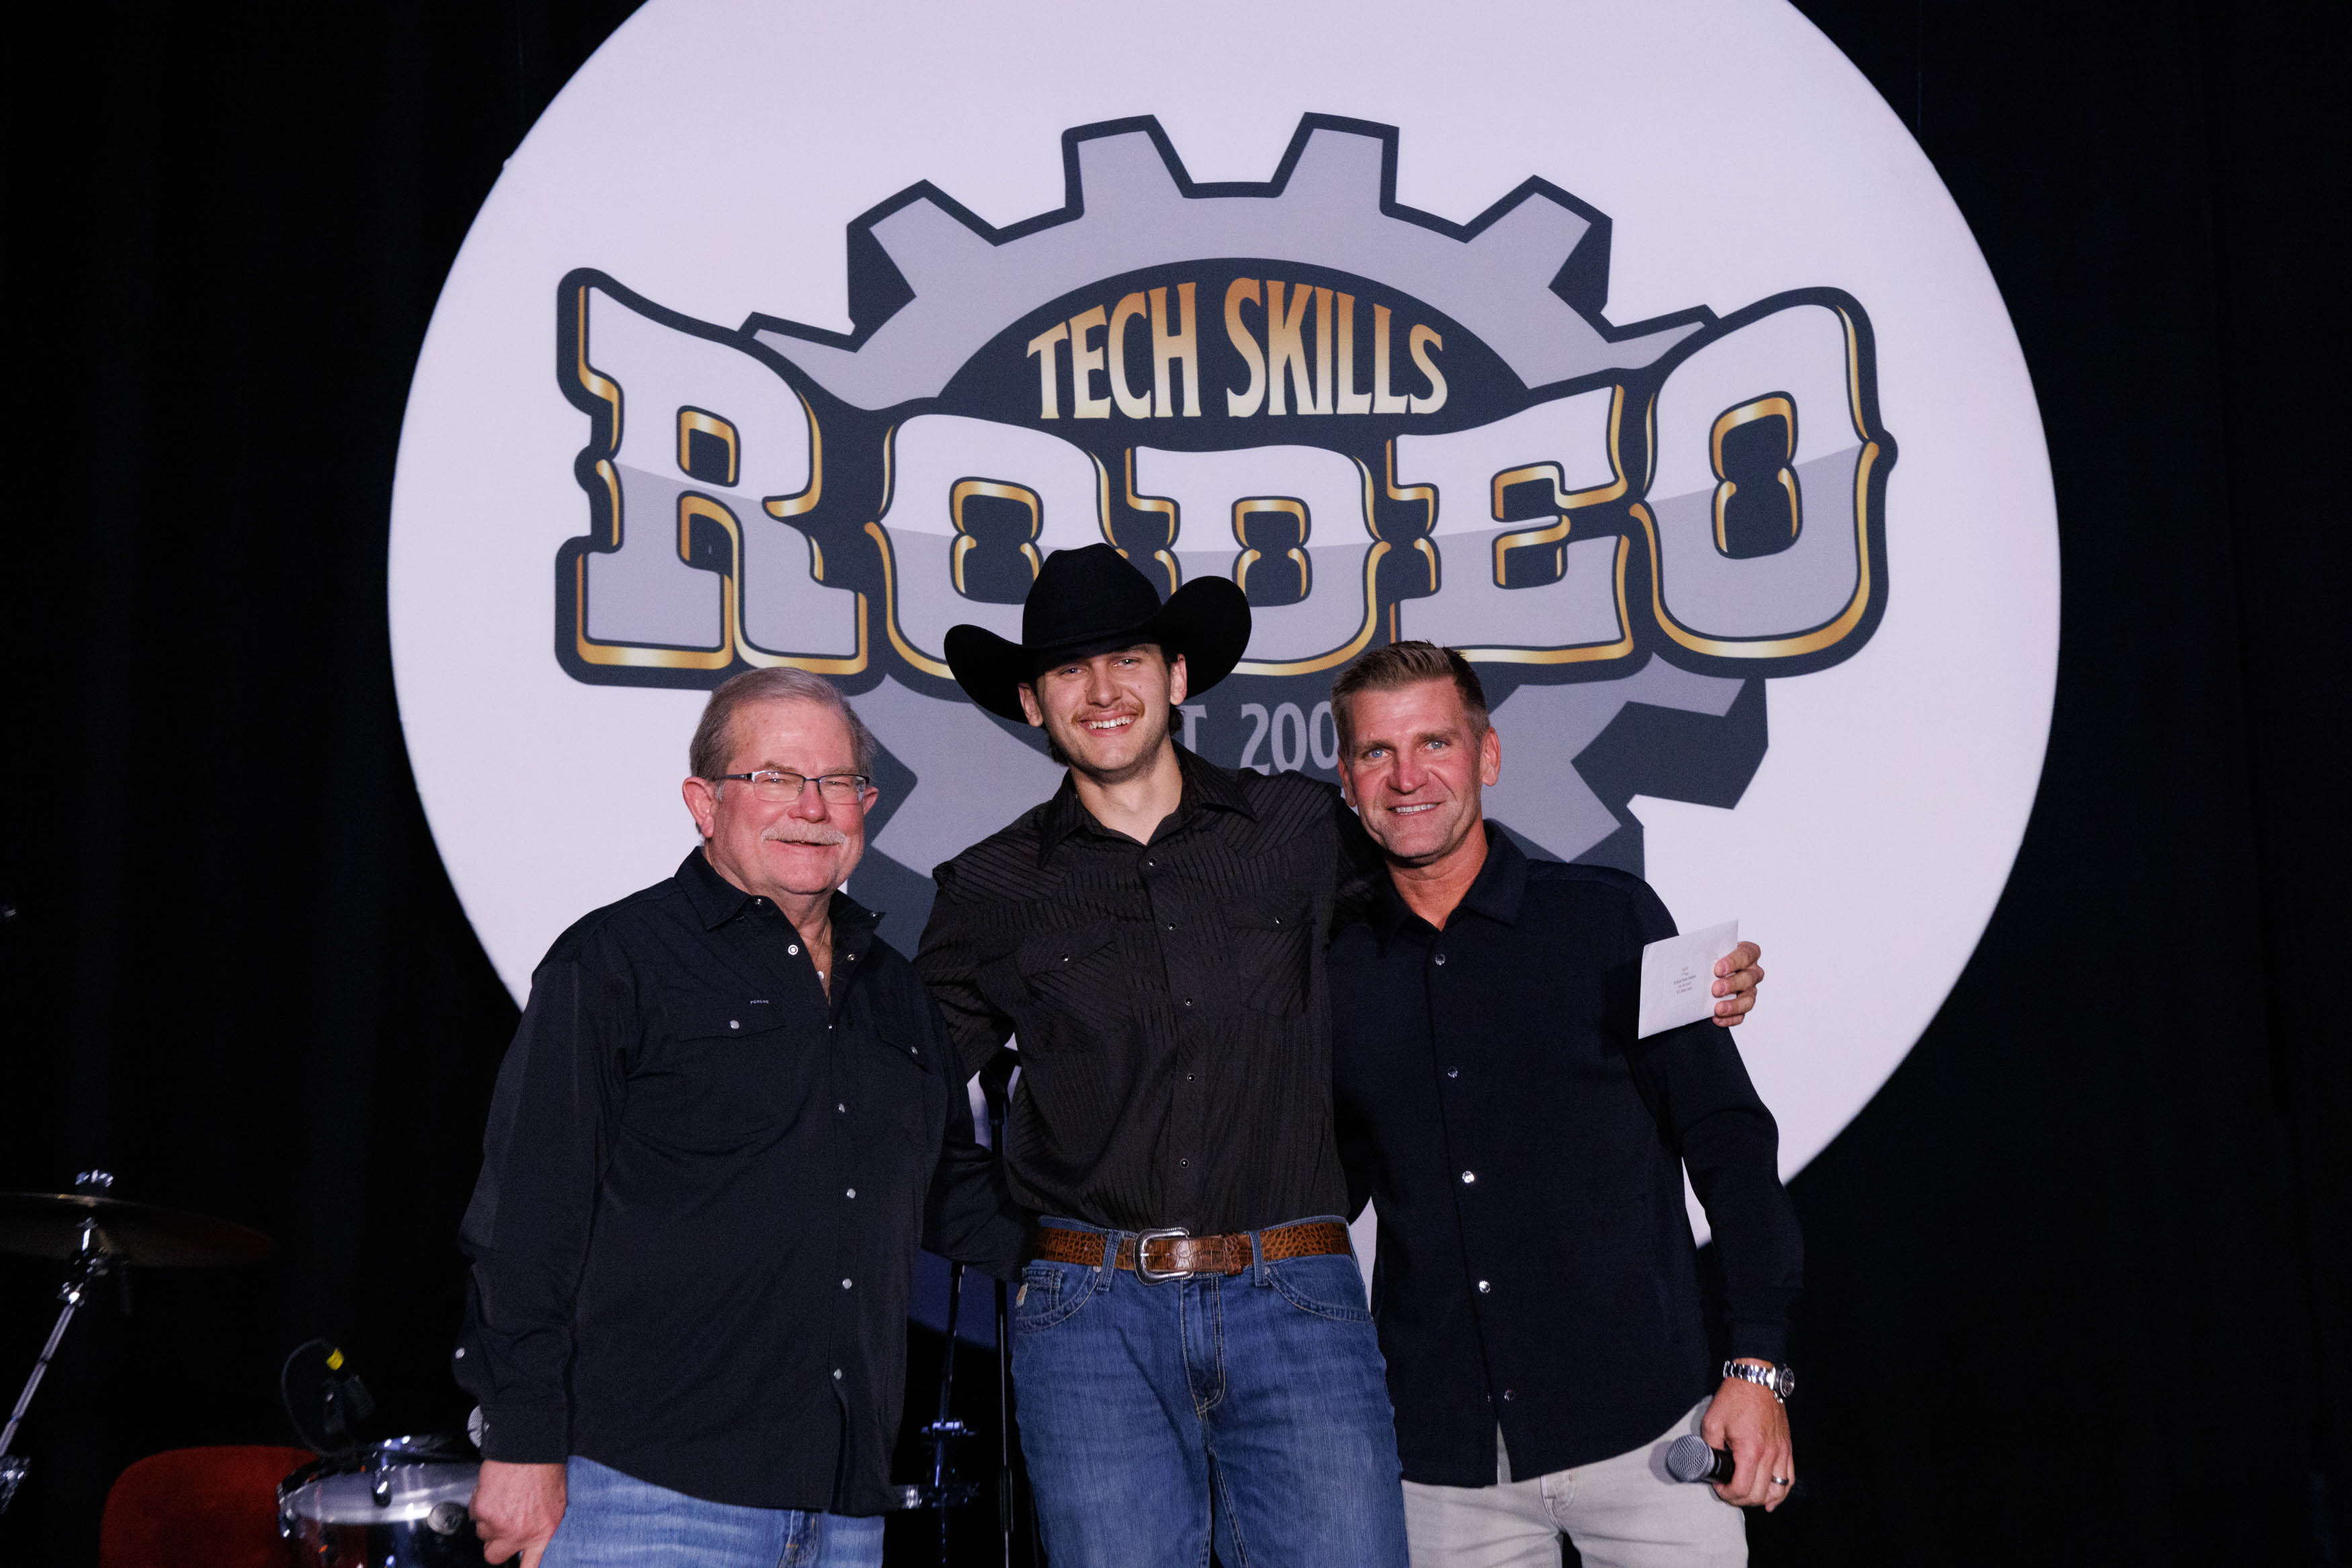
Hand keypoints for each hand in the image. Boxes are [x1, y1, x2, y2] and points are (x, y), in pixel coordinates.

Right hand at [471, 1460, 566, 1565]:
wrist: (530, 1447)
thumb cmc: (547, 1470)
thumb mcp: (556, 1504)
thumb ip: (542, 1527)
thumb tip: (533, 1536)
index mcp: (544, 1533)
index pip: (531, 1567)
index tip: (518, 1567)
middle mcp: (520, 1533)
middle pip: (494, 1556)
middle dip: (494, 1544)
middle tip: (501, 1528)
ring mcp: (499, 1524)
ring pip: (482, 1532)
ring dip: (488, 1520)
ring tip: (504, 1499)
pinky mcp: (483, 1510)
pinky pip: (475, 1514)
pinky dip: (481, 1503)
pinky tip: (495, 1490)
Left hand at [1702, 1367, 1792, 1509]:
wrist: (1756, 1379)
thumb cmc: (1735, 1397)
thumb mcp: (1712, 1422)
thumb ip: (1710, 1447)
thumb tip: (1710, 1464)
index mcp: (1751, 1450)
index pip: (1741, 1489)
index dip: (1726, 1494)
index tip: (1718, 1487)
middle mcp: (1770, 1455)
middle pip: (1758, 1494)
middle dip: (1740, 1499)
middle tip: (1728, 1492)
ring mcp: (1782, 1452)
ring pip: (1777, 1491)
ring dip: (1760, 1499)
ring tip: (1746, 1496)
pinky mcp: (1787, 1448)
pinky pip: (1789, 1479)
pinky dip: (1781, 1493)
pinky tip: (1770, 1500)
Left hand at [1711, 941, 1764, 1026]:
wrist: (1707, 970)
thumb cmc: (1712, 958)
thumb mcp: (1709, 951)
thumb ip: (1706, 953)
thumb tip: (1690, 957)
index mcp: (1748, 953)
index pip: (1746, 955)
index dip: (1733, 962)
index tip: (1718, 969)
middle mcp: (1752, 972)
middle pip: (1748, 978)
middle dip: (1731, 984)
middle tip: (1715, 989)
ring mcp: (1750, 990)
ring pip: (1748, 999)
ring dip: (1733, 1005)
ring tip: (1718, 1009)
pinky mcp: (1744, 1005)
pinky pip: (1741, 1015)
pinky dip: (1729, 1018)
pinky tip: (1717, 1018)